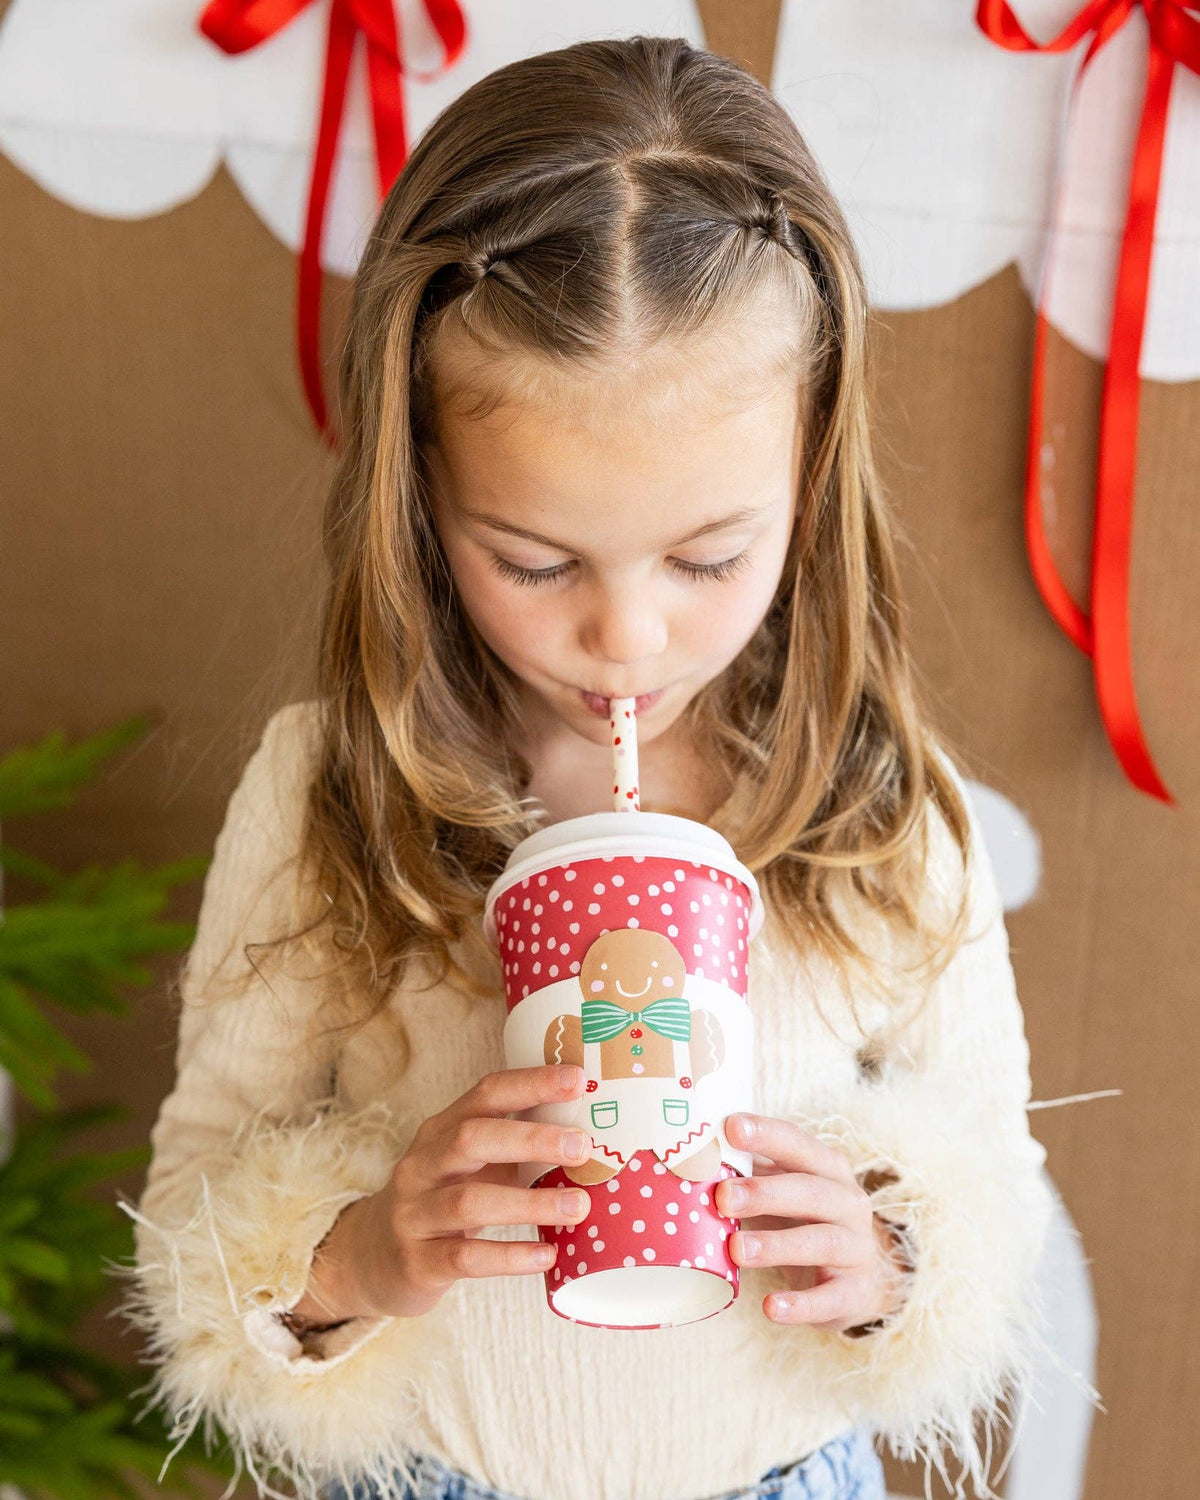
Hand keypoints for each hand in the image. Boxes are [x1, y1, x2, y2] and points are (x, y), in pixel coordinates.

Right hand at [288, 1064, 593, 1325]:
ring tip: (579, 1207)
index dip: (531, 1083)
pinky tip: (547, 1255)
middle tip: (583, 1146)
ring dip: (529, 1203)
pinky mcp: (417, 1262)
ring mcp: (414, 1213)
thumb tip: (588, 1128)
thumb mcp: (469, 1165)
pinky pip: (465, 1258)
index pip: (485, 1094)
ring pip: (470, 1201)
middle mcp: (422, 1165)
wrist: (372, 1259)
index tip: (579, 1079)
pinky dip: (509, 1256)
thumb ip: (513, 1144)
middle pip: (472, 1138)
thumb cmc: (441, 1201)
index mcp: (441, 1131)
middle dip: (531, 1138)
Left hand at [717, 1111, 909, 1333]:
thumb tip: (694, 1160)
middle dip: (765, 1193)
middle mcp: (849, 1202)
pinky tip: (770, 1308)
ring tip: (736, 1250)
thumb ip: (753, 1174)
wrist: (862, 1278)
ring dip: (776, 1245)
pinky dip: (800, 1304)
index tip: (731, 1127)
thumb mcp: (786, 1191)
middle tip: (723, 1197)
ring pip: (820, 1241)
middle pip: (810, 1191)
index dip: (767, 1134)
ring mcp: (856, 1248)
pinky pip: (829, 1298)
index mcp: (828, 1169)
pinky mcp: (855, 1292)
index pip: (799, 1144)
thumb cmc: (806, 1221)